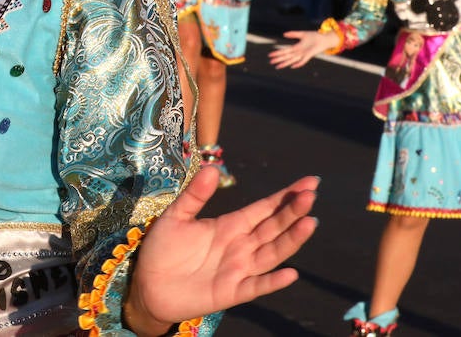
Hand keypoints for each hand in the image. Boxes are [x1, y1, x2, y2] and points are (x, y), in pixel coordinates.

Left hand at [123, 165, 318, 332]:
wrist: (148, 285)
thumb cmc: (163, 249)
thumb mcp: (176, 216)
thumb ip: (195, 194)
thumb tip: (212, 168)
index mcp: (230, 225)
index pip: (264, 208)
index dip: (285, 196)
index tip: (309, 183)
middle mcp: (240, 246)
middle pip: (273, 227)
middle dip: (292, 211)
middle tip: (311, 195)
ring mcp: (238, 270)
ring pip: (272, 253)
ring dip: (291, 240)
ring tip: (309, 223)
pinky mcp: (231, 292)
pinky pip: (255, 286)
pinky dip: (272, 281)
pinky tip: (290, 273)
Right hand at [269, 29, 339, 69]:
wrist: (324, 38)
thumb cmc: (314, 36)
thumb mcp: (302, 34)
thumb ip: (293, 34)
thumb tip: (283, 34)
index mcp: (296, 47)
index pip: (285, 51)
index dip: (277, 53)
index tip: (270, 55)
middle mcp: (299, 52)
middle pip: (286, 56)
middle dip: (278, 59)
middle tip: (270, 62)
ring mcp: (304, 54)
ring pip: (292, 59)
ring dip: (285, 63)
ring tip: (278, 66)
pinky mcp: (309, 54)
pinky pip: (303, 60)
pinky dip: (298, 63)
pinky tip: (292, 66)